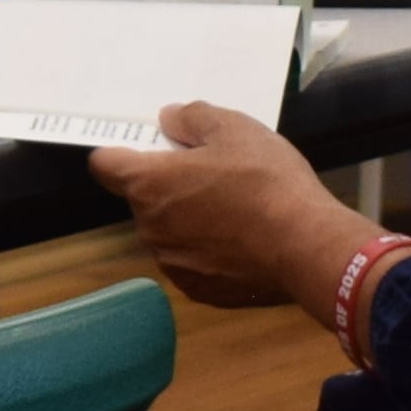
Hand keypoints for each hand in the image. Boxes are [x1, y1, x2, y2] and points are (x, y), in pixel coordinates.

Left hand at [88, 98, 373, 314]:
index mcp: (148, 185)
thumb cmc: (266, 181)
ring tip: (235, 211)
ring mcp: (173, 264)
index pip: (104, 165)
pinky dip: (208, 252)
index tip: (151, 148)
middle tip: (213, 175)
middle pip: (143, 199)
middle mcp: (149, 228)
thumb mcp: (234, 129)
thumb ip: (191, 118)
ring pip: (168, 232)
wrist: (306, 247)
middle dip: (168, 186)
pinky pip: (192, 262)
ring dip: (188, 220)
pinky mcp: (199, 291)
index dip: (122, 153)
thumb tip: (167, 120)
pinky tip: (244, 243)